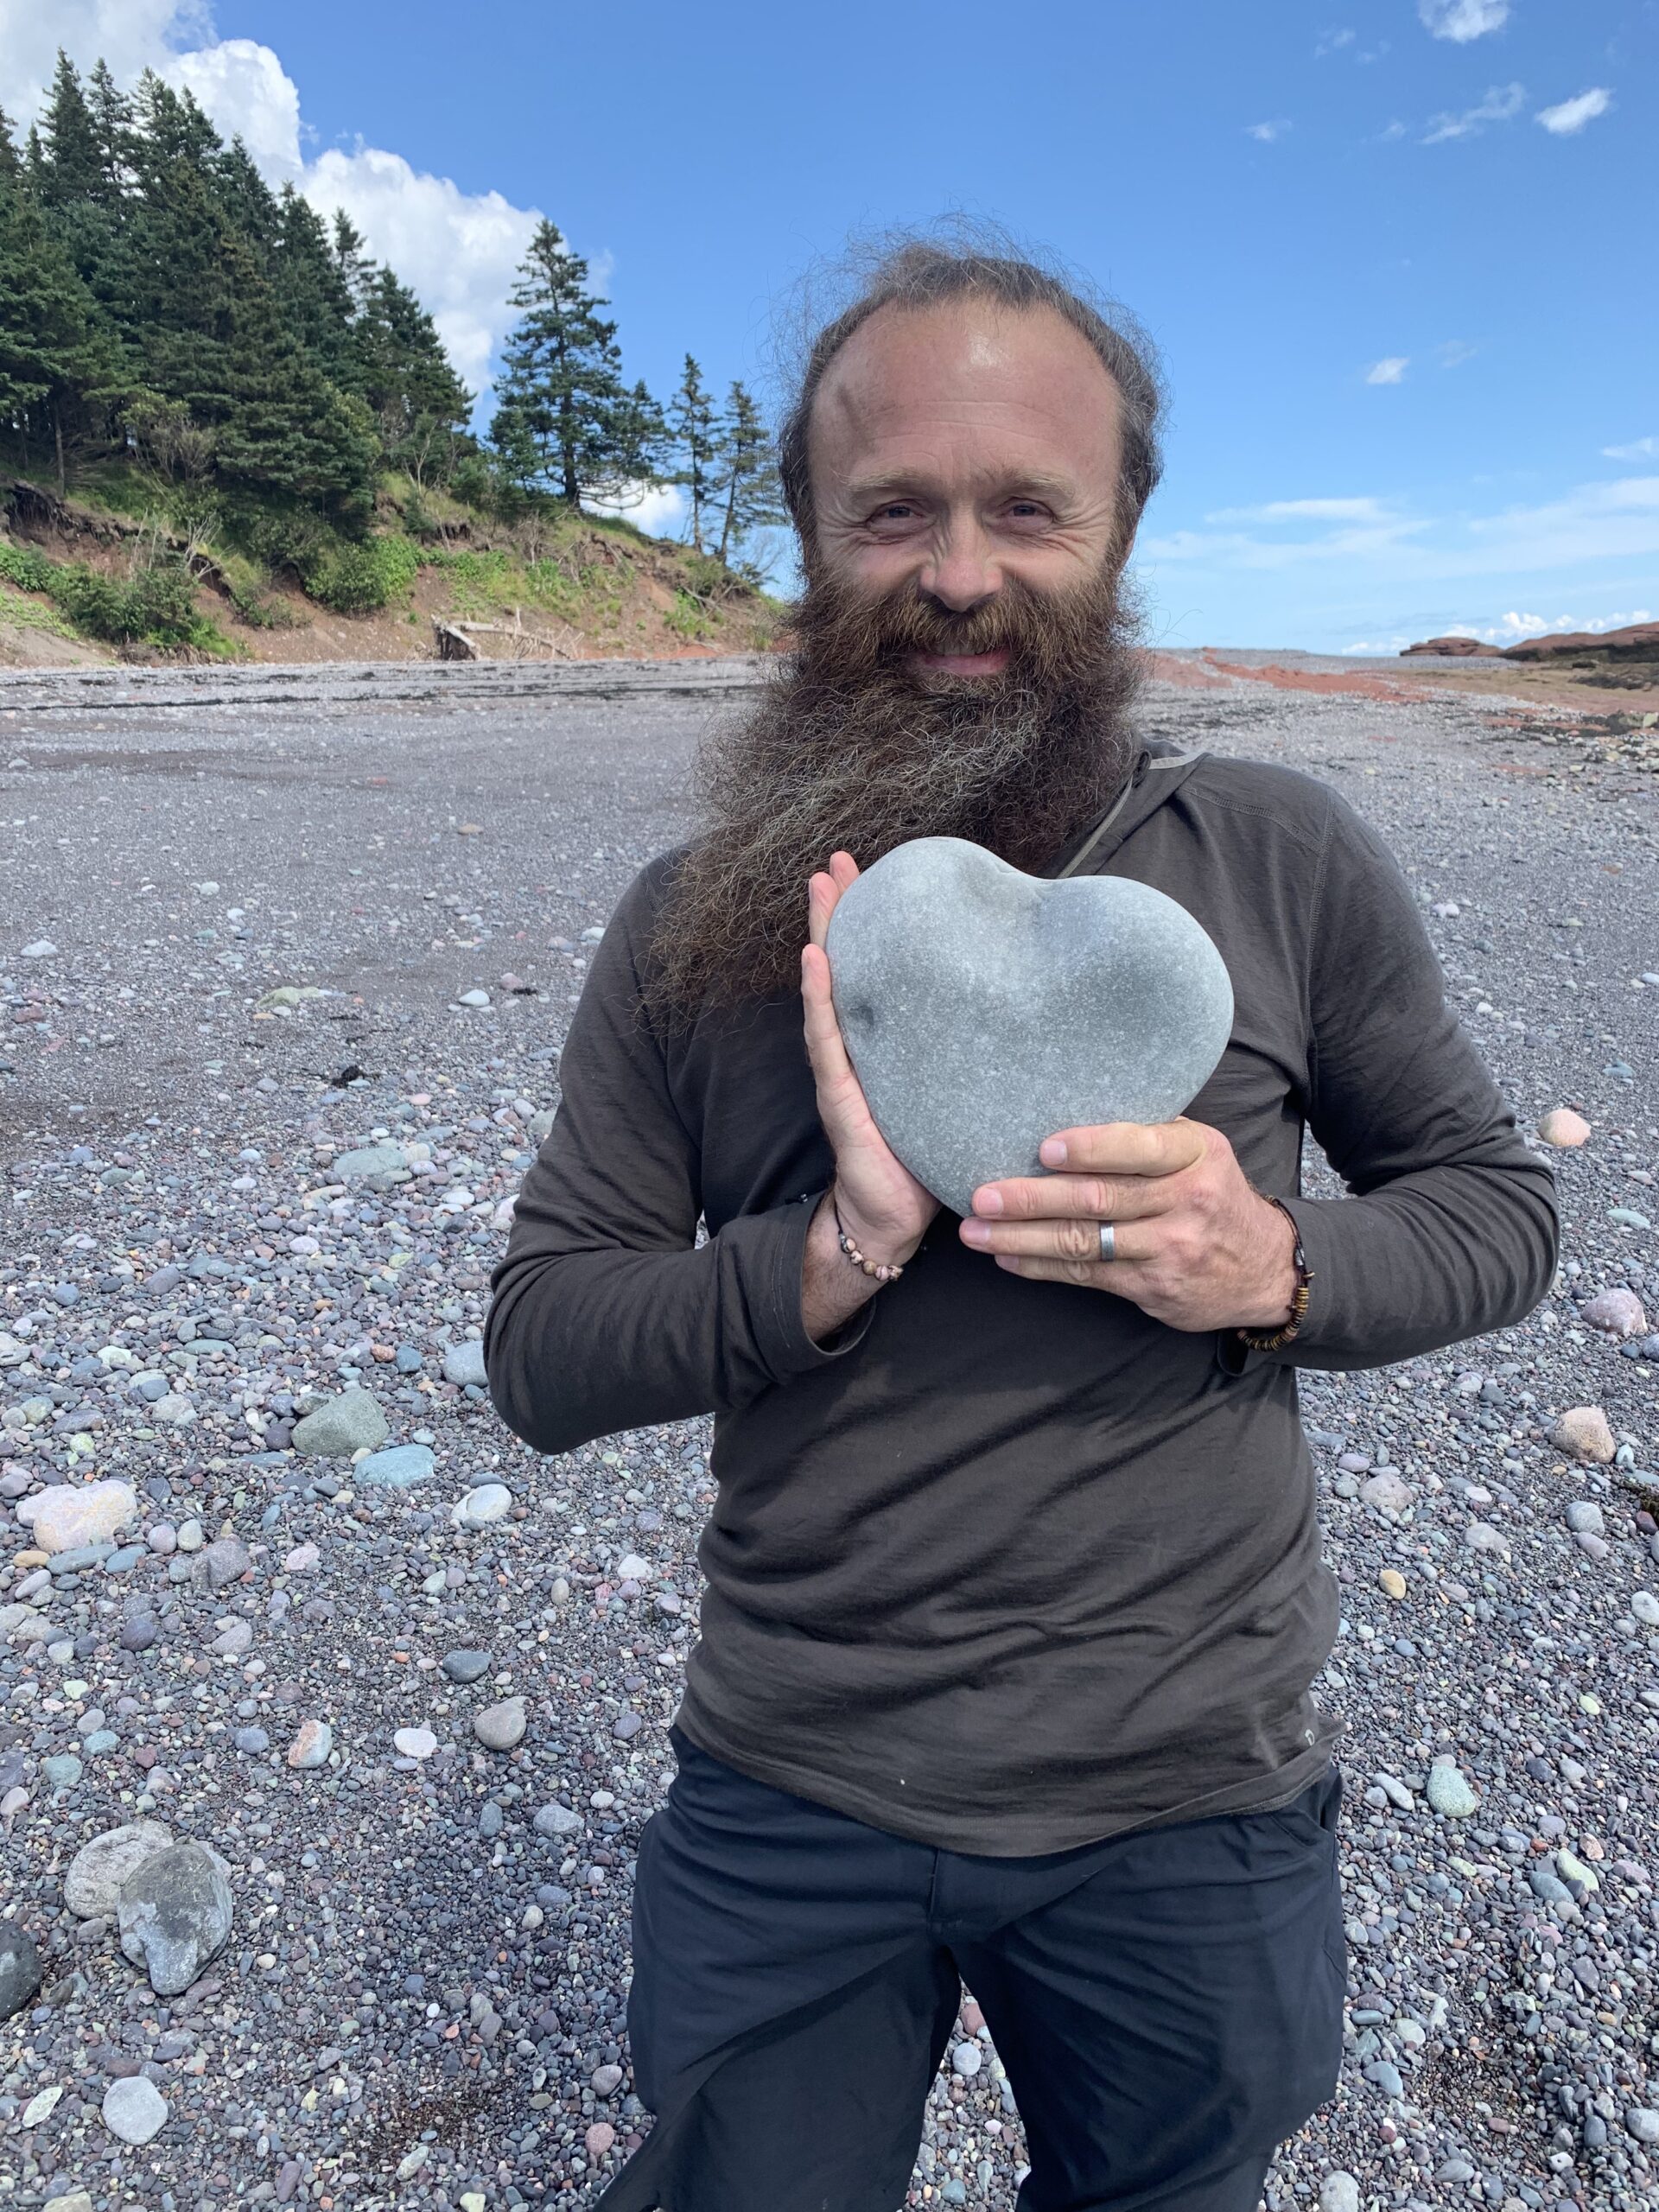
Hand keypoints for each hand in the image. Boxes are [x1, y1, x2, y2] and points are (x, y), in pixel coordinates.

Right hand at [802, 851, 940, 1266]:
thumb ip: (976, 1054)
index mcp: (886, 1046)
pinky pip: (827, 1041)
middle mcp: (857, 1049)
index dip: (872, 924)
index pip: (876, 973)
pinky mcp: (840, 1097)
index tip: (873, 873)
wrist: (893, 1219)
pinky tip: (817, 961)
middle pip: (843, 968)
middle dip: (840, 913)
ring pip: (828, 992)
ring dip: (821, 937)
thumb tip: (1038, 1013)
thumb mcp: (960, 1093)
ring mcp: (842, 1070)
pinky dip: (820, 999)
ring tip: (820, 890)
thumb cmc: (930, 1158)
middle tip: (835, 862)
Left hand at [958, 1118, 1298, 1333]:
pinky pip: (1087, 1274)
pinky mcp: (1153, 1286)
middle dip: (1033, 1198)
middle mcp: (1185, 1200)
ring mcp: (1169, 1247)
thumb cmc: (1210, 1192)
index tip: (1043, 1148)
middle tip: (982, 1194)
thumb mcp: (1198, 1150)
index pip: (1140, 1147)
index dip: (1091, 1148)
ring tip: (976, 1231)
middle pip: (1099, 1199)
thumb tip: (1063, 1103)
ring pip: (1085, 1241)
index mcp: (1194, 1153)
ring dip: (1022, 1237)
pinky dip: (1041, 1266)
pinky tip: (1006, 1256)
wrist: (1264, 1268)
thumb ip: (1146, 1134)